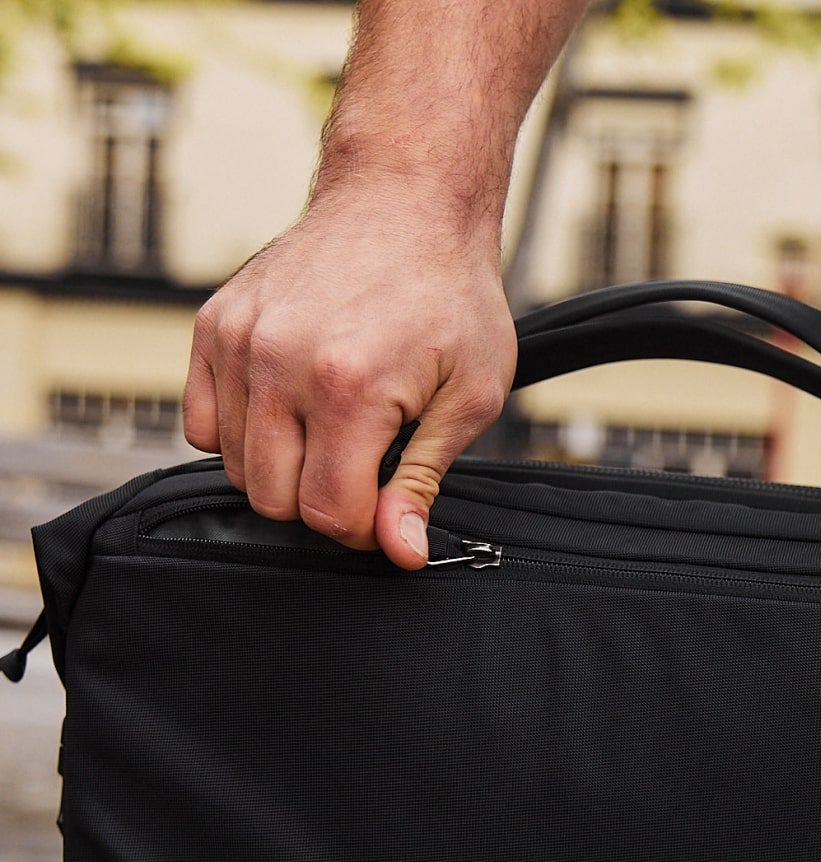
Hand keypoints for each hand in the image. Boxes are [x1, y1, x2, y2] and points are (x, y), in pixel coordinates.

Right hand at [182, 188, 517, 568]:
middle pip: (276, 500)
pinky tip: (290, 415)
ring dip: (285, 471)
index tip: (389, 507)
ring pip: (237, 470)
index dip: (365, 529)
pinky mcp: (213, 326)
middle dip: (324, 503)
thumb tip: (402, 550)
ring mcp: (238, 343)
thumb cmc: (449, 294)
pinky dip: (242, 437)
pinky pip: (202, 425)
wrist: (405, 203)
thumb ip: (423, 480)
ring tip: (334, 433)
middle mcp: (279, 363)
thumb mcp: (469, 397)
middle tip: (366, 468)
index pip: (328, 513)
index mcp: (349, 387)